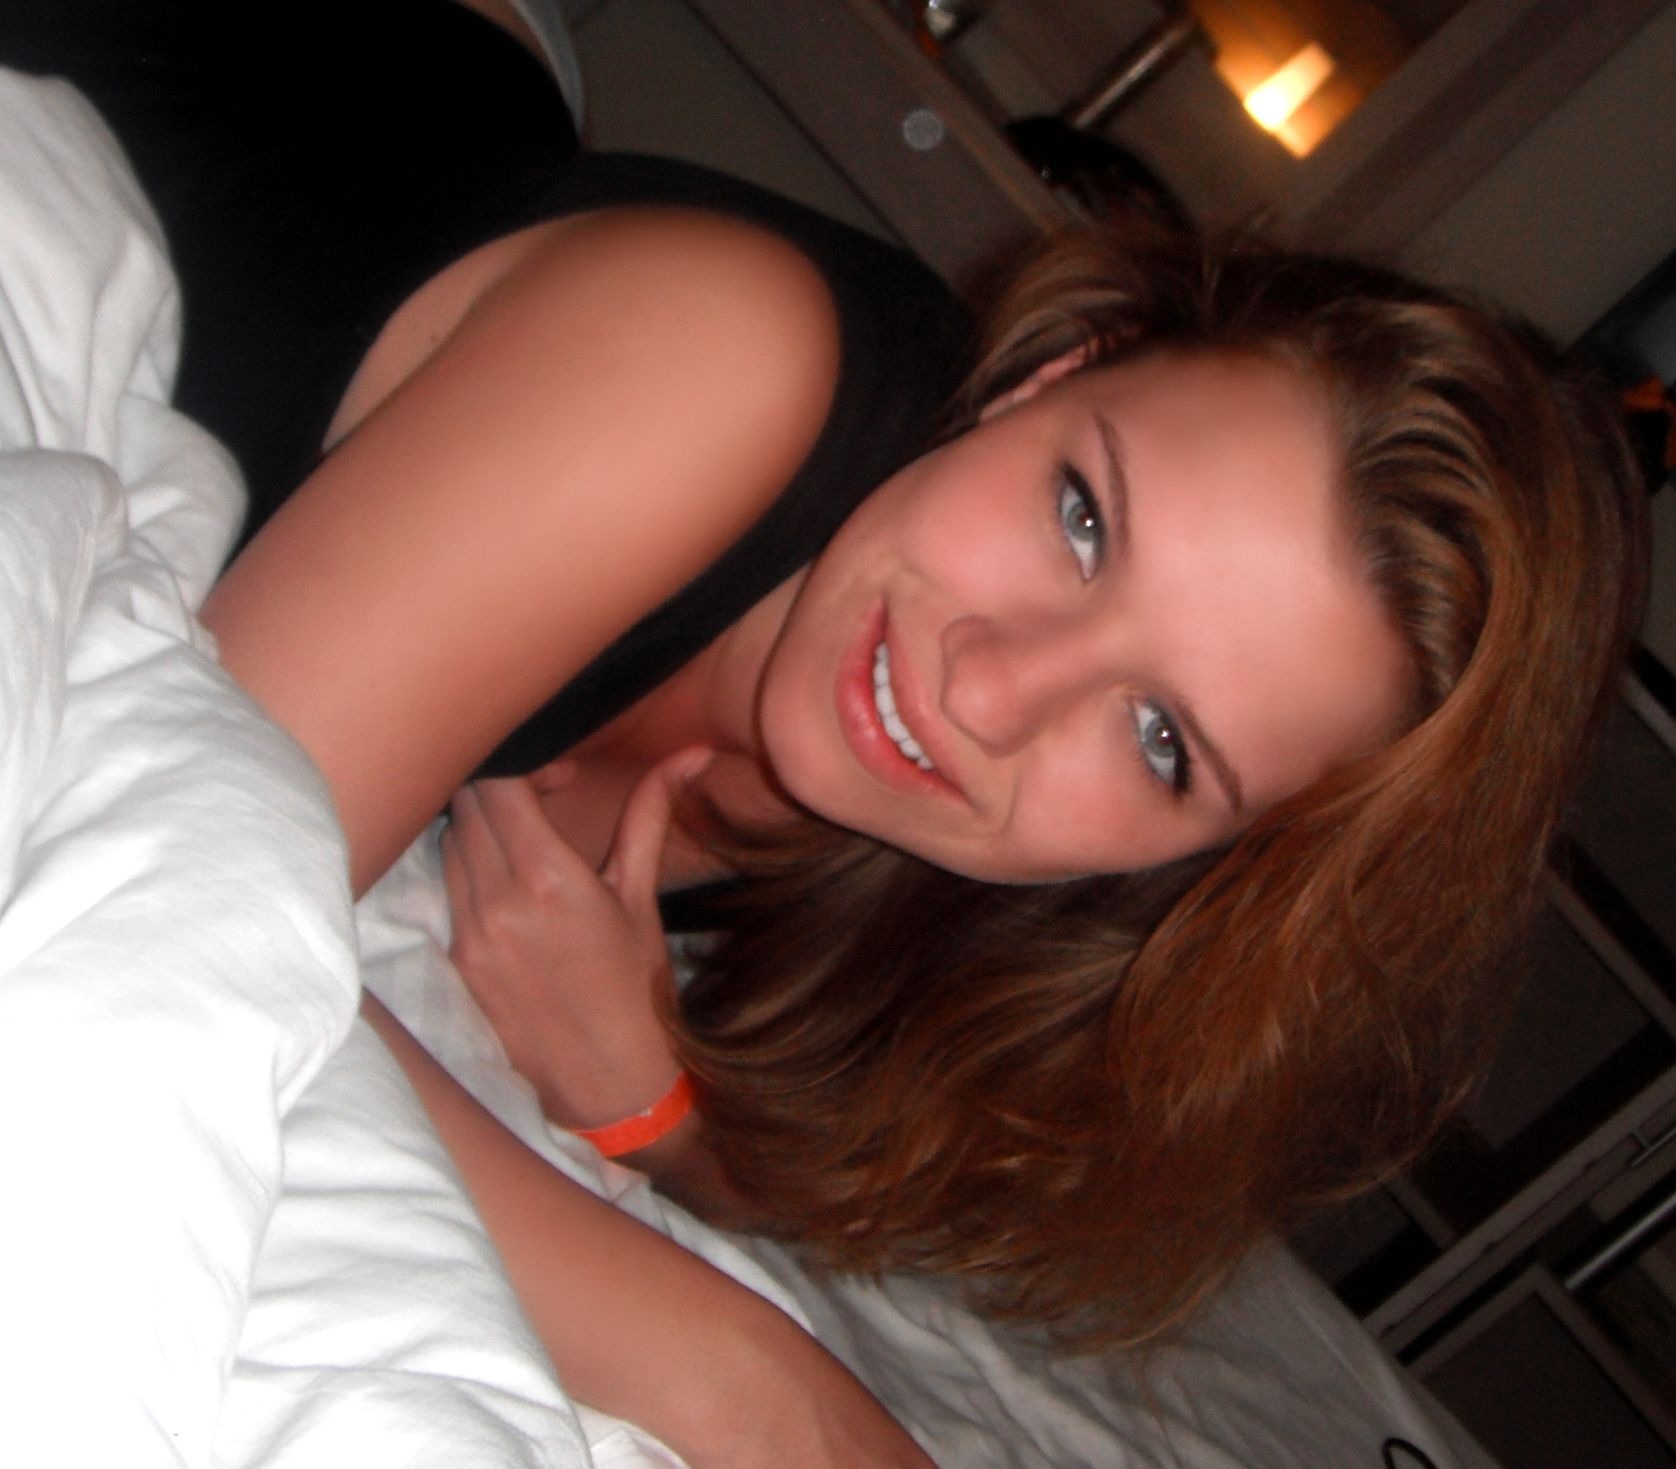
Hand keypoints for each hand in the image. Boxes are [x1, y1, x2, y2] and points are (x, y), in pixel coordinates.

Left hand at [442, 748, 711, 1131]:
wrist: (612, 1085)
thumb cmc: (639, 990)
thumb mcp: (642, 897)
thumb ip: (650, 815)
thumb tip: (694, 752)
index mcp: (548, 879)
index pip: (498, 785)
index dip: (526, 766)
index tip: (561, 781)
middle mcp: (498, 902)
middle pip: (466, 808)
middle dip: (502, 793)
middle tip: (542, 804)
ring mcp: (470, 934)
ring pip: (451, 846)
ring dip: (482, 831)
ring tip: (526, 847)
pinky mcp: (458, 961)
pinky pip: (448, 892)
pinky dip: (471, 873)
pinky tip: (510, 889)